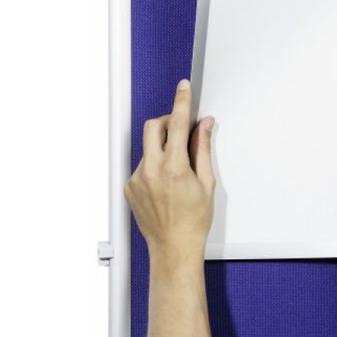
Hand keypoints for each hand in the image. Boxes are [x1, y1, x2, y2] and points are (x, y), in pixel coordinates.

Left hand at [124, 79, 215, 260]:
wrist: (173, 248)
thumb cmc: (193, 222)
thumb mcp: (207, 183)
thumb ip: (203, 149)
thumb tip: (204, 126)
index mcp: (174, 168)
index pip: (177, 124)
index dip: (182, 102)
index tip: (184, 88)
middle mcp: (151, 171)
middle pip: (153, 127)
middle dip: (167, 122)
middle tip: (179, 130)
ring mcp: (137, 179)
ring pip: (147, 147)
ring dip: (161, 147)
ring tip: (176, 170)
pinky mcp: (129, 187)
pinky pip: (141, 164)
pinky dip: (154, 165)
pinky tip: (165, 184)